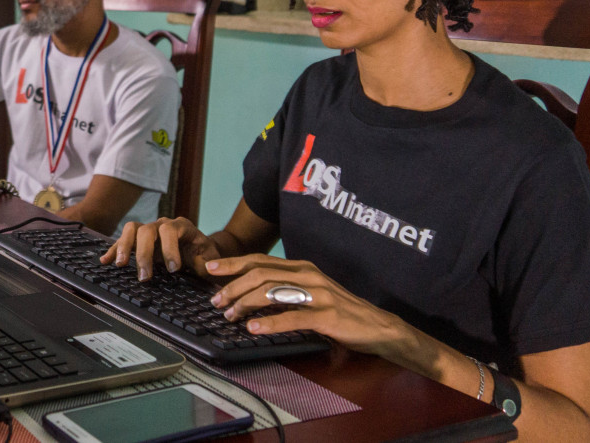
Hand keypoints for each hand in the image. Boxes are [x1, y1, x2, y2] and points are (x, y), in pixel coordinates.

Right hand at [99, 217, 221, 280]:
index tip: (173, 270)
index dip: (170, 248)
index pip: (170, 230)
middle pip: (147, 230)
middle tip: (145, 277)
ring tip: (121, 264)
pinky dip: (114, 250)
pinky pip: (124, 241)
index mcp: (182, 227)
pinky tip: (105, 261)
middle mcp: (163, 225)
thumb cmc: (205, 256)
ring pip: (132, 230)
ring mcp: (149, 231)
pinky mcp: (139, 241)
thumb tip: (208, 269)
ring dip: (124, 246)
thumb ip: (208, 263)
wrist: (200, 250)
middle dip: (144, 254)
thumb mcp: (211, 259)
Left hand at [205, 254, 408, 356]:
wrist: (378, 326)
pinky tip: (253, 328)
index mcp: (302, 267)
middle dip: (233, 285)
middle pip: (260, 273)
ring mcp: (317, 294)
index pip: (260, 260)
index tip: (210, 269)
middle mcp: (307, 275)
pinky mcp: (326, 316)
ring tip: (229, 314)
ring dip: (245, 303)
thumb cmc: (341, 311)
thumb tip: (251, 291)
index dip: (233, 263)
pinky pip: (292, 318)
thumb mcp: (311, 292)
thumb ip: (286, 288)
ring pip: (271, 292)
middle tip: (215, 299)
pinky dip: (269, 323)